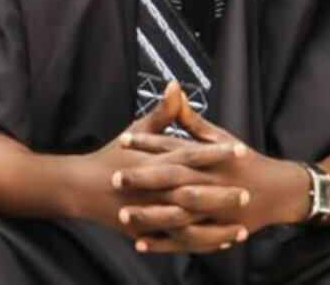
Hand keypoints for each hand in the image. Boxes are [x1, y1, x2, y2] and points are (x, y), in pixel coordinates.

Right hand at [70, 81, 247, 250]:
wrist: (82, 187)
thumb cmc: (112, 155)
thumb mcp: (136, 131)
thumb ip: (162, 113)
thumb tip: (176, 85)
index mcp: (152, 160)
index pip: (189, 154)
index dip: (216, 153)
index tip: (240, 150)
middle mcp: (150, 188)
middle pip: (191, 191)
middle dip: (220, 194)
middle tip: (247, 193)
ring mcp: (147, 213)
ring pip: (186, 222)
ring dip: (214, 226)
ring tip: (240, 226)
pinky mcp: (145, 231)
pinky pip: (176, 241)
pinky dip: (199, 243)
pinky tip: (222, 242)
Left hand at [117, 92, 311, 252]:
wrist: (277, 191)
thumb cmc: (243, 161)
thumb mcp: (219, 137)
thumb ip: (191, 119)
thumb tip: (172, 89)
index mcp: (210, 155)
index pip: (176, 146)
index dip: (148, 143)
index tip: (123, 140)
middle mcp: (212, 180)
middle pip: (175, 178)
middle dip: (144, 179)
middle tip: (116, 178)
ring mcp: (215, 207)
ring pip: (179, 212)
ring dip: (151, 214)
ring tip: (124, 215)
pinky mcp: (215, 229)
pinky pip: (187, 238)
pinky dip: (164, 242)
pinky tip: (140, 242)